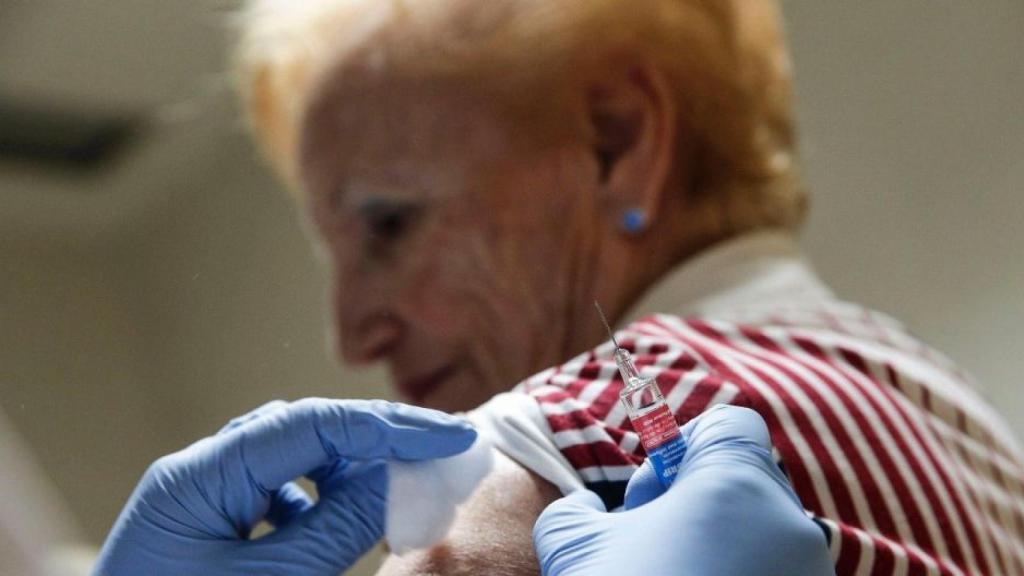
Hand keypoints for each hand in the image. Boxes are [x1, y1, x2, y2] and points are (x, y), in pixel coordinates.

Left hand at [93, 398, 475, 575]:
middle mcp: (197, 472)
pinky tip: (340, 525)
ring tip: (399, 491)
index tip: (452, 436)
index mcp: (198, 479)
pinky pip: (274, 491)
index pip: (310, 424)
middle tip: (441, 452)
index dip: (388, 426)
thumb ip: (339, 527)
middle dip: (373, 441)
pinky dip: (317, 500)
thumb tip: (398, 475)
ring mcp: (200, 495)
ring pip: (290, 457)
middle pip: (301, 431)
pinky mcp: (209, 520)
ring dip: (347, 470)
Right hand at [533, 405, 833, 575]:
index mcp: (738, 485)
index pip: (731, 425)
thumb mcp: (573, 548)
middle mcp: (790, 527)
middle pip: (745, 480)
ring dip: (714, 548)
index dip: (683, 446)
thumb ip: (578, 510)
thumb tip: (589, 509)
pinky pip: (773, 574)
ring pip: (760, 536)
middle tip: (647, 543)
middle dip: (694, 504)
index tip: (650, 495)